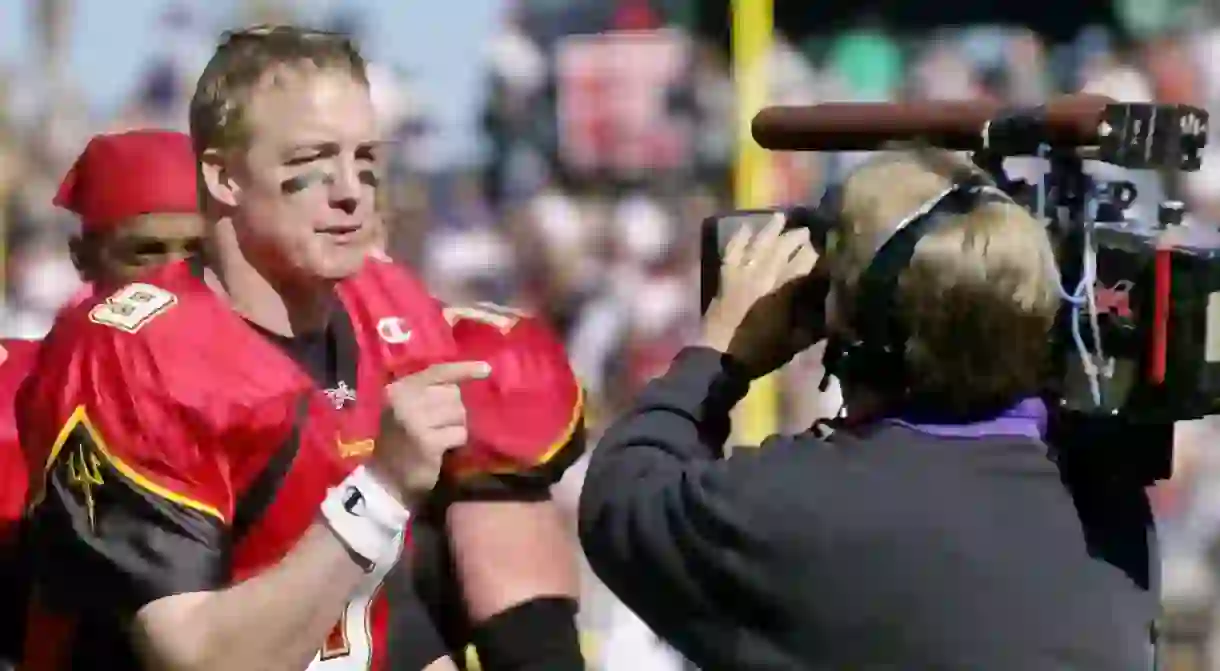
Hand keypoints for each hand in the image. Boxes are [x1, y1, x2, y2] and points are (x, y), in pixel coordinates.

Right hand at [369, 360, 491, 505]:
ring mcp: (415, 420)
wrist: (386, 478)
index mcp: (399, 388)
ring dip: (455, 426)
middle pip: (453, 394)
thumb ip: (429, 390)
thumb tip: (466, 380)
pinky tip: (442, 449)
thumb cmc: (401, 439)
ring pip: (459, 413)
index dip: (464, 369)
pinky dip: (456, 442)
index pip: (438, 371)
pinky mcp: (427, 441)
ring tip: (439, 436)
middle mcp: (404, 400)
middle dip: (454, 410)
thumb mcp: (408, 407)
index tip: (487, 369)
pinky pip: (459, 433)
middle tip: (439, 426)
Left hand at [699, 213, 819, 379]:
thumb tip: (828, 318)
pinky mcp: (726, 277)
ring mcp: (742, 273)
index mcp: (782, 291)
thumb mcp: (793, 344)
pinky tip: (745, 229)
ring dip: (770, 229)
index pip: (802, 263)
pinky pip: (733, 251)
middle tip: (805, 230)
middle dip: (795, 236)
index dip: (813, 254)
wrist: (719, 357)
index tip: (820, 250)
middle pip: (781, 247)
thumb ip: (811, 328)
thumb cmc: (759, 353)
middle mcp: (763, 276)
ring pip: (758, 244)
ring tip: (780, 216)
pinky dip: (739, 238)